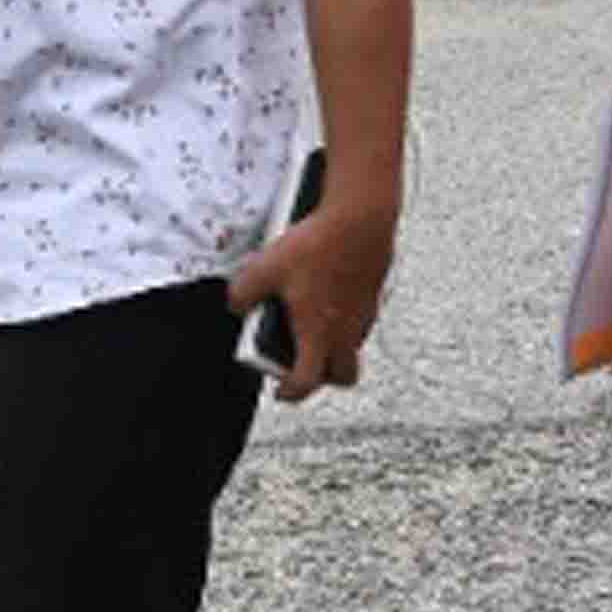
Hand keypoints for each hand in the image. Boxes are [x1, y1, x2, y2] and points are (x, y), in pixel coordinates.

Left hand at [225, 189, 399, 402]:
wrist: (362, 218)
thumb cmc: (319, 245)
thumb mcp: (265, 267)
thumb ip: (242, 294)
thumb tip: (237, 306)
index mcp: (319, 334)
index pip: (307, 382)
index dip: (290, 393)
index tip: (280, 391)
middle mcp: (347, 331)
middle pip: (343, 375)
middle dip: (323, 376)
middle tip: (303, 361)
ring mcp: (365, 314)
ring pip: (352, 346)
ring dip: (334, 344)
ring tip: (311, 320)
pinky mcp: (374, 294)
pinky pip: (360, 319)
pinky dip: (344, 317)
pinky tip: (327, 290)